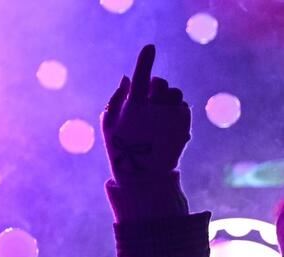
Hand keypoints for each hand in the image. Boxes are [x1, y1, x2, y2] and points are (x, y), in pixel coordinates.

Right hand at [101, 45, 190, 183]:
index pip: (141, 76)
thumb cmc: (120, 147)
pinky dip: (174, 110)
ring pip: (174, 93)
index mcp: (134, 107)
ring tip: (157, 112)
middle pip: (160, 83)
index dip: (145, 60)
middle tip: (149, 94)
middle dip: (155, 85)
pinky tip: (164, 124)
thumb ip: (115, 99)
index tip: (150, 47)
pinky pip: (182, 106)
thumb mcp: (108, 124)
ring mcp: (172, 116)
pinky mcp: (185, 123)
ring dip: (166, 97)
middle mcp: (155, 109)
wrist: (144, 174)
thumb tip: (129, 77)